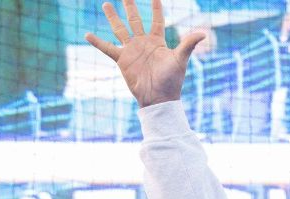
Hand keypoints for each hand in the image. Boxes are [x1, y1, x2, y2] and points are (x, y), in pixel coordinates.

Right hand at [85, 0, 205, 107]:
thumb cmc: (172, 80)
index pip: (157, 20)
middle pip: (135, 20)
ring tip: (106, 4)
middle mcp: (143, 43)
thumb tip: (203, 33)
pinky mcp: (122, 60)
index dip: (156, 8)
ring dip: (113, 17)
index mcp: (157, 41)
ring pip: (120, 29)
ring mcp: (131, 50)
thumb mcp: (180, 60)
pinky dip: (97, 42)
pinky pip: (107, 48)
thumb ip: (188, 45)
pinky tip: (87, 34)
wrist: (158, 98)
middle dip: (130, 7)